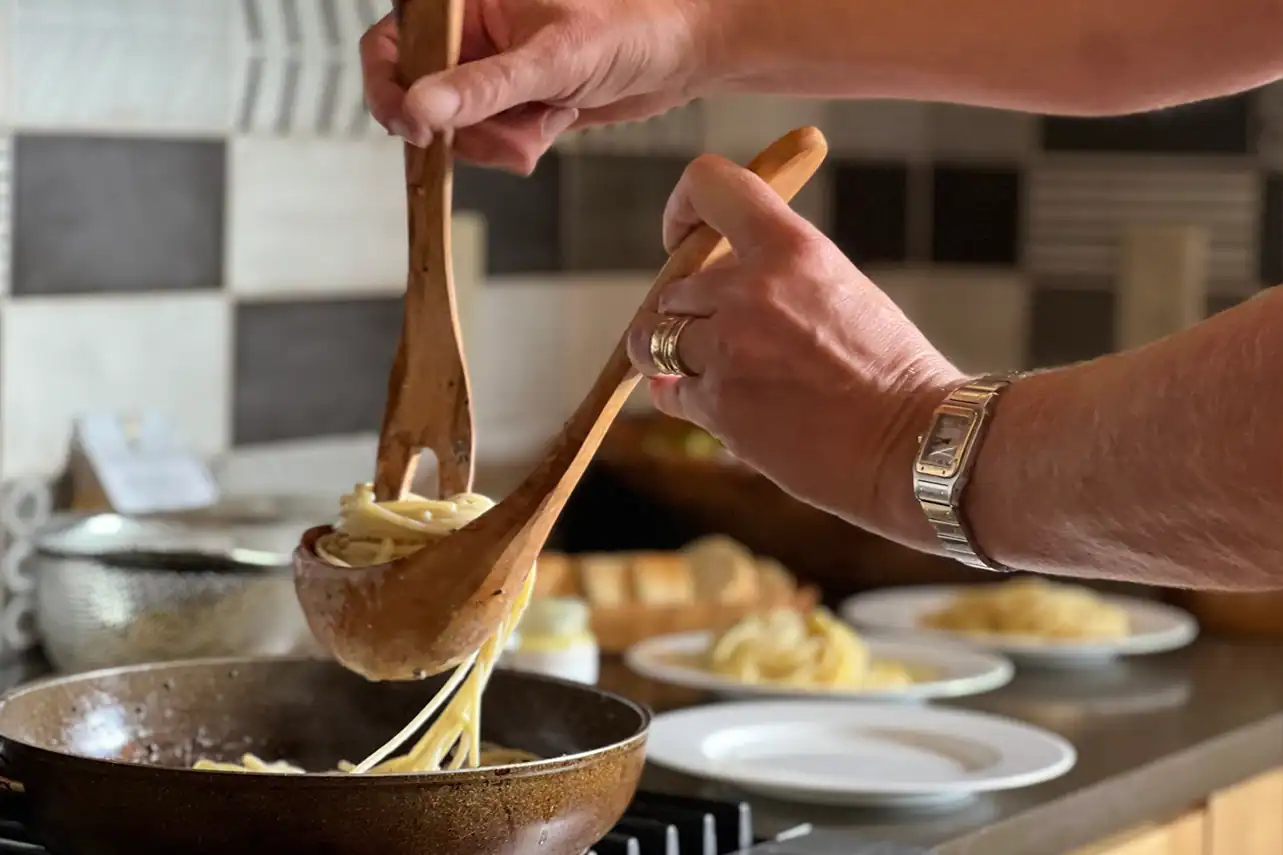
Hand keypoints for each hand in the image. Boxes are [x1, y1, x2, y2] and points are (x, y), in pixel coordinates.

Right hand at [362, 0, 714, 172]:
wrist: (679, 54)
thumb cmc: (628, 26)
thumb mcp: (550, 59)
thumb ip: (481, 89)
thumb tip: (420, 111)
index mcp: (462, 3)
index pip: (390, 46)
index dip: (392, 91)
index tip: (416, 129)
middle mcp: (468, 35)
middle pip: (420, 100)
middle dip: (465, 130)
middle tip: (510, 136)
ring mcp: (487, 71)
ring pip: (455, 129)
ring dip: (499, 141)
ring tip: (549, 118)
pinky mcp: (509, 103)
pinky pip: (488, 141)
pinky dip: (517, 145)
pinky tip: (555, 121)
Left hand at [626, 156, 964, 547]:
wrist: (916, 442)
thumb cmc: (892, 371)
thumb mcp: (840, 287)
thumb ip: (779, 274)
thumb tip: (722, 279)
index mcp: (791, 249)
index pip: (710, 185)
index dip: (683, 210)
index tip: (683, 239)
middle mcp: (750, 292)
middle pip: (673, 285)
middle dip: (687, 310)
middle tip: (721, 334)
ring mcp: (728, 350)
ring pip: (653, 339)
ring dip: (671, 354)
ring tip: (707, 368)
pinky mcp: (718, 406)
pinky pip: (668, 392)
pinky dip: (681, 397)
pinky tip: (715, 402)